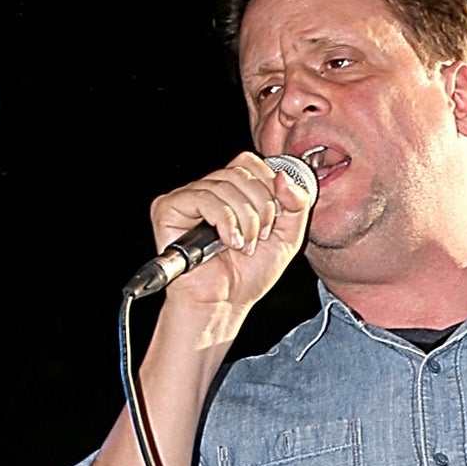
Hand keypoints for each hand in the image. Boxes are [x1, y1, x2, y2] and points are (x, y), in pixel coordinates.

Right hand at [151, 152, 311, 318]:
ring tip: (242, 247)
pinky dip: (224, 222)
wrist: (225, 303)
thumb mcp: (288, 238)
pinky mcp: (169, 207)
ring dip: (245, 222)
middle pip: (242, 172)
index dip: (269, 186)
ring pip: (226, 185)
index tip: (274, 219)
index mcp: (234, 192)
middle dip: (261, 209)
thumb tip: (283, 176)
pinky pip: (204, 198)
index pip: (252, 162)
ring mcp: (188, 197)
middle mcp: (210, 190)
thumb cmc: (248, 275)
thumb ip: (297, 204)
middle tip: (258, 239)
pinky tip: (228, 243)